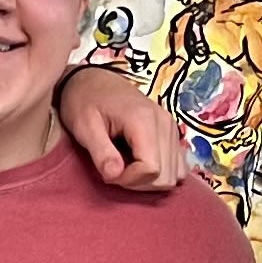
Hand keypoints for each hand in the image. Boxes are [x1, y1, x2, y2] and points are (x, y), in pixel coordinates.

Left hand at [60, 64, 189, 191]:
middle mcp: (164, 123)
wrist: (90, 80)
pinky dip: (161, 173)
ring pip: (175, 174)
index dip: (129, 180)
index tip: (108, 172)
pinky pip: (178, 165)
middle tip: (115, 171)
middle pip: (166, 175)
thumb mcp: (84, 126)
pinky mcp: (171, 132)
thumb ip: (101, 152)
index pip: (151, 168)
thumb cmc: (83, 101)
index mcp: (144, 120)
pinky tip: (139, 165)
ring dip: (149, 180)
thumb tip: (115, 176)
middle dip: (139, 183)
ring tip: (125, 167)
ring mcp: (171, 127)